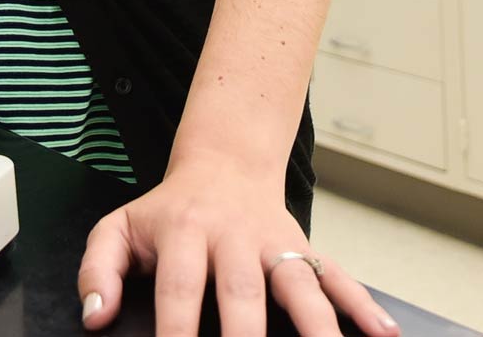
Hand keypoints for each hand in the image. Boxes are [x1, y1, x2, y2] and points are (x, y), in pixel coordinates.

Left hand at [78, 150, 398, 336]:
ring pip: (299, 285)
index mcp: (185, 233)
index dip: (178, 336)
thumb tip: (97, 320)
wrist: (224, 162)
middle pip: (243, 294)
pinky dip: (362, 305)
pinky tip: (385, 335)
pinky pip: (337, 277)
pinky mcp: (305, 248)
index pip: (179, 293)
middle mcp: (234, 238)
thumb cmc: (168, 211)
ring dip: (318, 327)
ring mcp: (275, 243)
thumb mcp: (118, 228)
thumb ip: (98, 271)